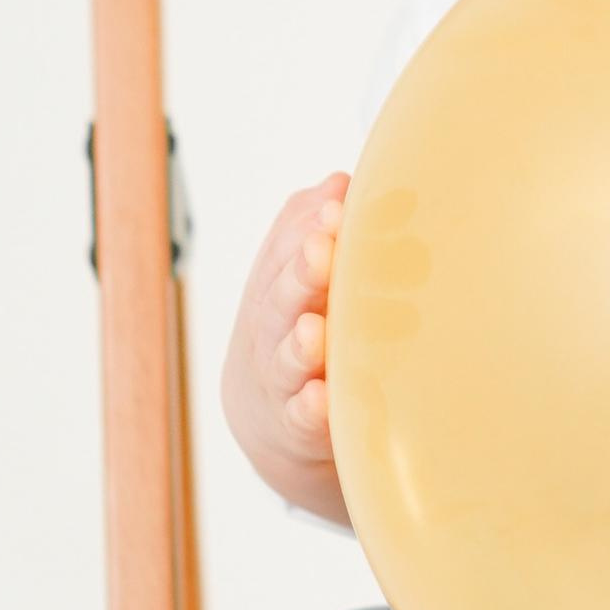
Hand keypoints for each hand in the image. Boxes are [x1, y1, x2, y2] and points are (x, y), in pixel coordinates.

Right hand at [220, 173, 352, 521]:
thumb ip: (313, 227)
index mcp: (280, 285)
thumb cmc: (295, 326)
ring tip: (313, 329)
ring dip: (300, 344)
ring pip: (287, 362)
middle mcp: (275, 330)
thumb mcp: (296, 274)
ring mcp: (285, 381)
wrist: (268, 416)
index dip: (308, 230)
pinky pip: (302, 421)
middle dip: (300, 275)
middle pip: (280, 301)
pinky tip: (322, 398)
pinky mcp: (300, 428)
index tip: (337, 208)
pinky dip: (310, 410)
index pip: (286, 252)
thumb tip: (341, 181)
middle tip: (323, 250)